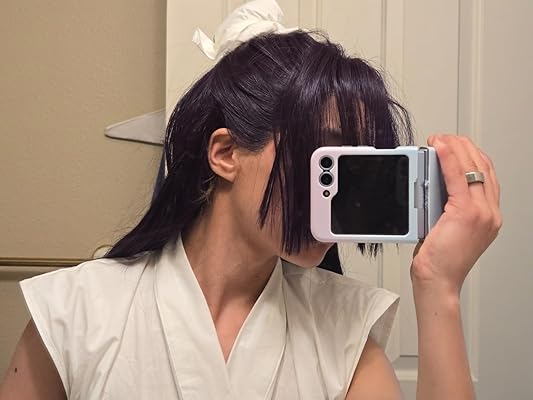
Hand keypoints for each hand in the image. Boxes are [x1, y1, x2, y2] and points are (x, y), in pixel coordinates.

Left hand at [411, 135, 501, 295]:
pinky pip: (458, 177)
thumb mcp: (445, 227)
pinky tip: (439, 148)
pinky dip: (449, 158)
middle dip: (463, 146)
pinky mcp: (466, 213)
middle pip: (483, 167)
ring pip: (473, 168)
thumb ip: (446, 206)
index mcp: (488, 216)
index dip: (471, 155)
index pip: (486, 175)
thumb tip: (432, 184)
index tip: (455, 145)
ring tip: (439, 139)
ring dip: (455, 148)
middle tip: (443, 138)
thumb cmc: (439, 262)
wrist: (438, 282)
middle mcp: (490, 213)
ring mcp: (482, 213)